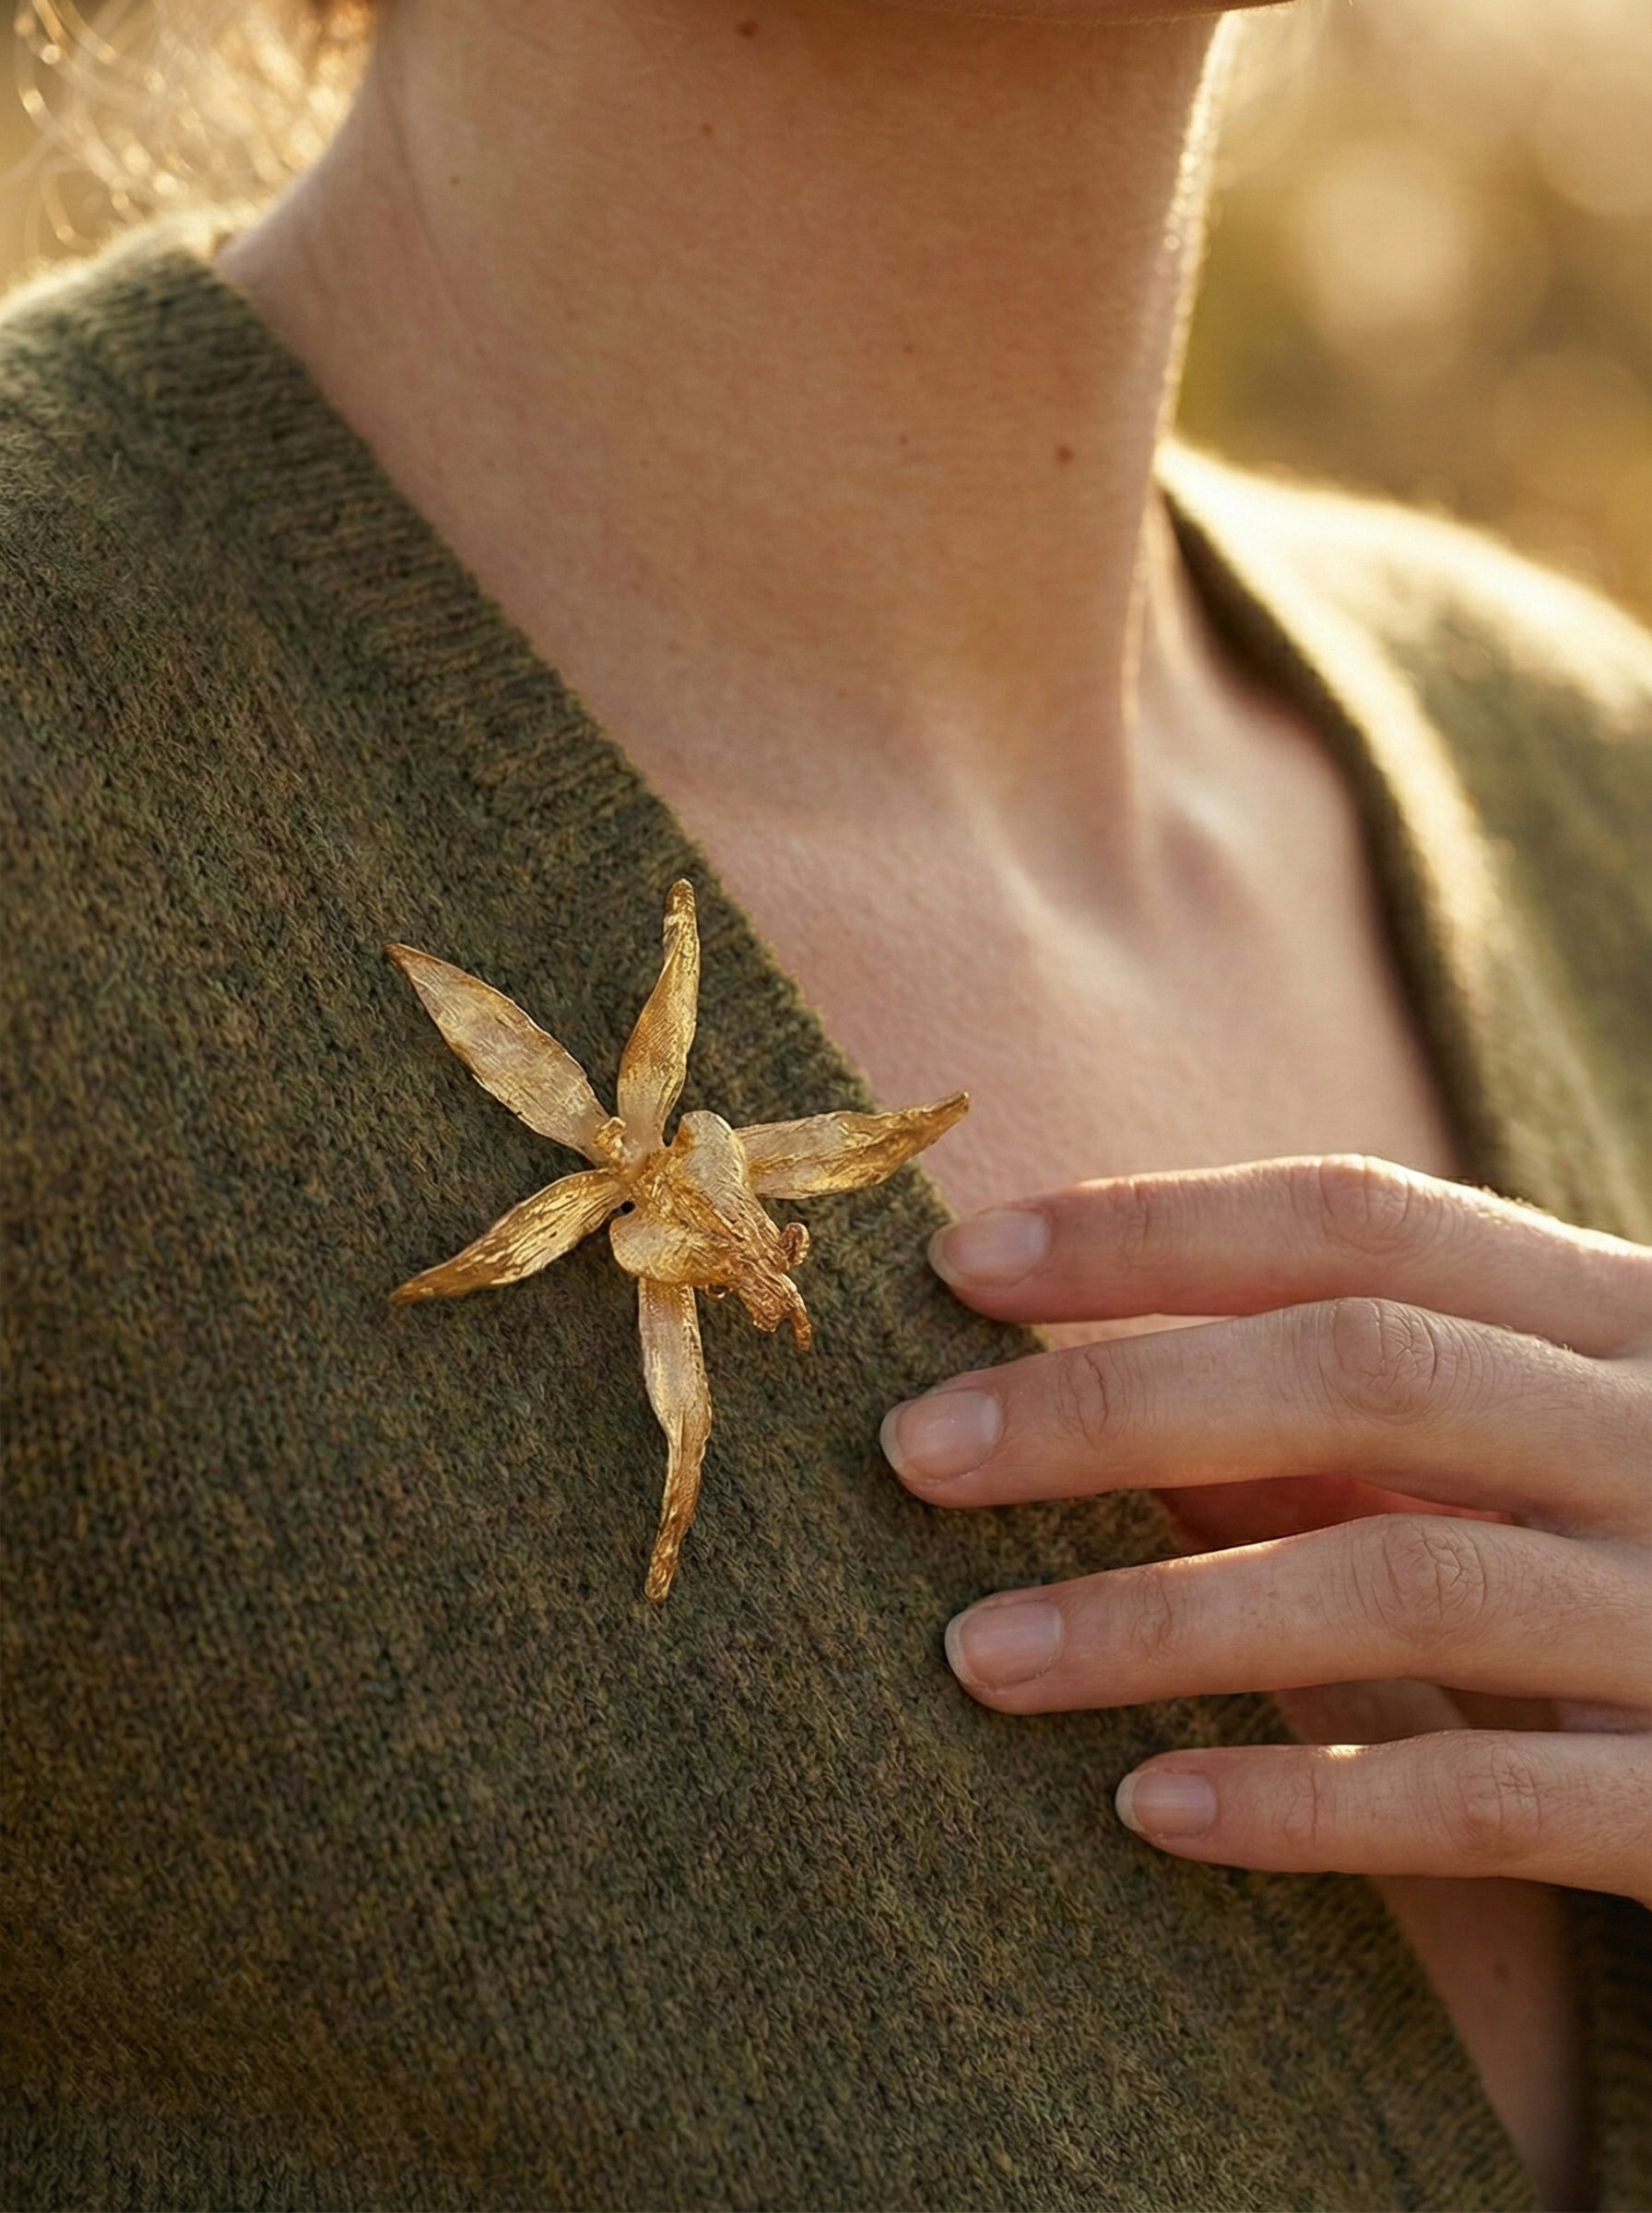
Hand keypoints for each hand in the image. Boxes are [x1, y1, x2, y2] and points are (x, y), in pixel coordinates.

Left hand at [881, 1157, 1651, 1904]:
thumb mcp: (1566, 1432)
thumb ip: (1387, 1409)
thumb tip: (1122, 1393)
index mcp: (1634, 1314)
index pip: (1365, 1221)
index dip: (1155, 1229)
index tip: (968, 1262)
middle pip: (1364, 1373)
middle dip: (1119, 1401)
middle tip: (918, 1453)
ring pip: (1409, 1582)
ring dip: (1167, 1616)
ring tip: (976, 1652)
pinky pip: (1497, 1802)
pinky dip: (1315, 1803)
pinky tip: (1152, 1811)